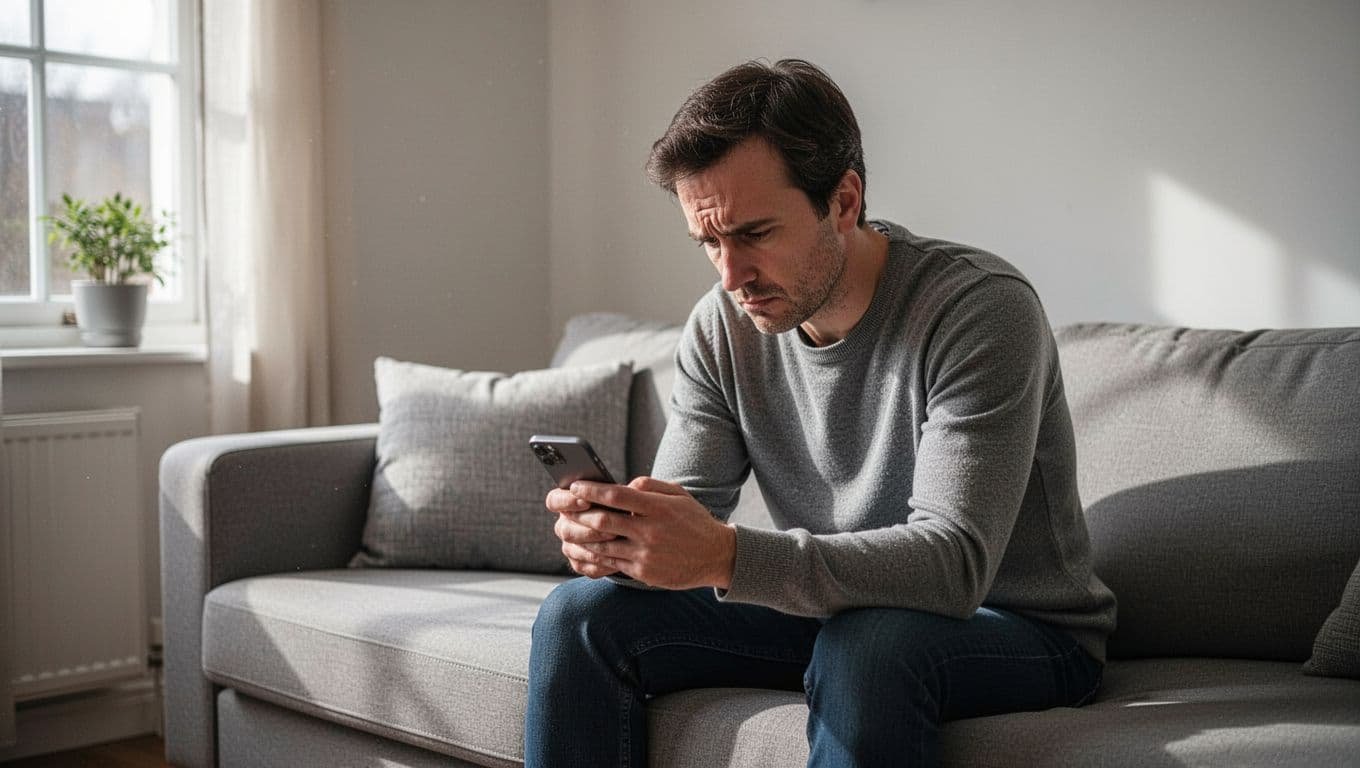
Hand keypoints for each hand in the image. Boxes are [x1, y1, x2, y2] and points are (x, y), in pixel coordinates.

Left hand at [545, 477, 736, 588]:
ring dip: (583, 537)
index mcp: (657, 508)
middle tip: (565, 507)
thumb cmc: (694, 521)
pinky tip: (586, 548)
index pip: (616, 496)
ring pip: (603, 545)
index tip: (576, 485)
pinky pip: (612, 564)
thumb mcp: (678, 495)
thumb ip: (650, 485)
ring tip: (570, 528)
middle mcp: (650, 531)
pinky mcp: (643, 572)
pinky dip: (596, 555)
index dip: (592, 490)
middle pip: (603, 521)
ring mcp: (646, 554)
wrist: (716, 556)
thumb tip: (623, 484)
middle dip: (580, 513)